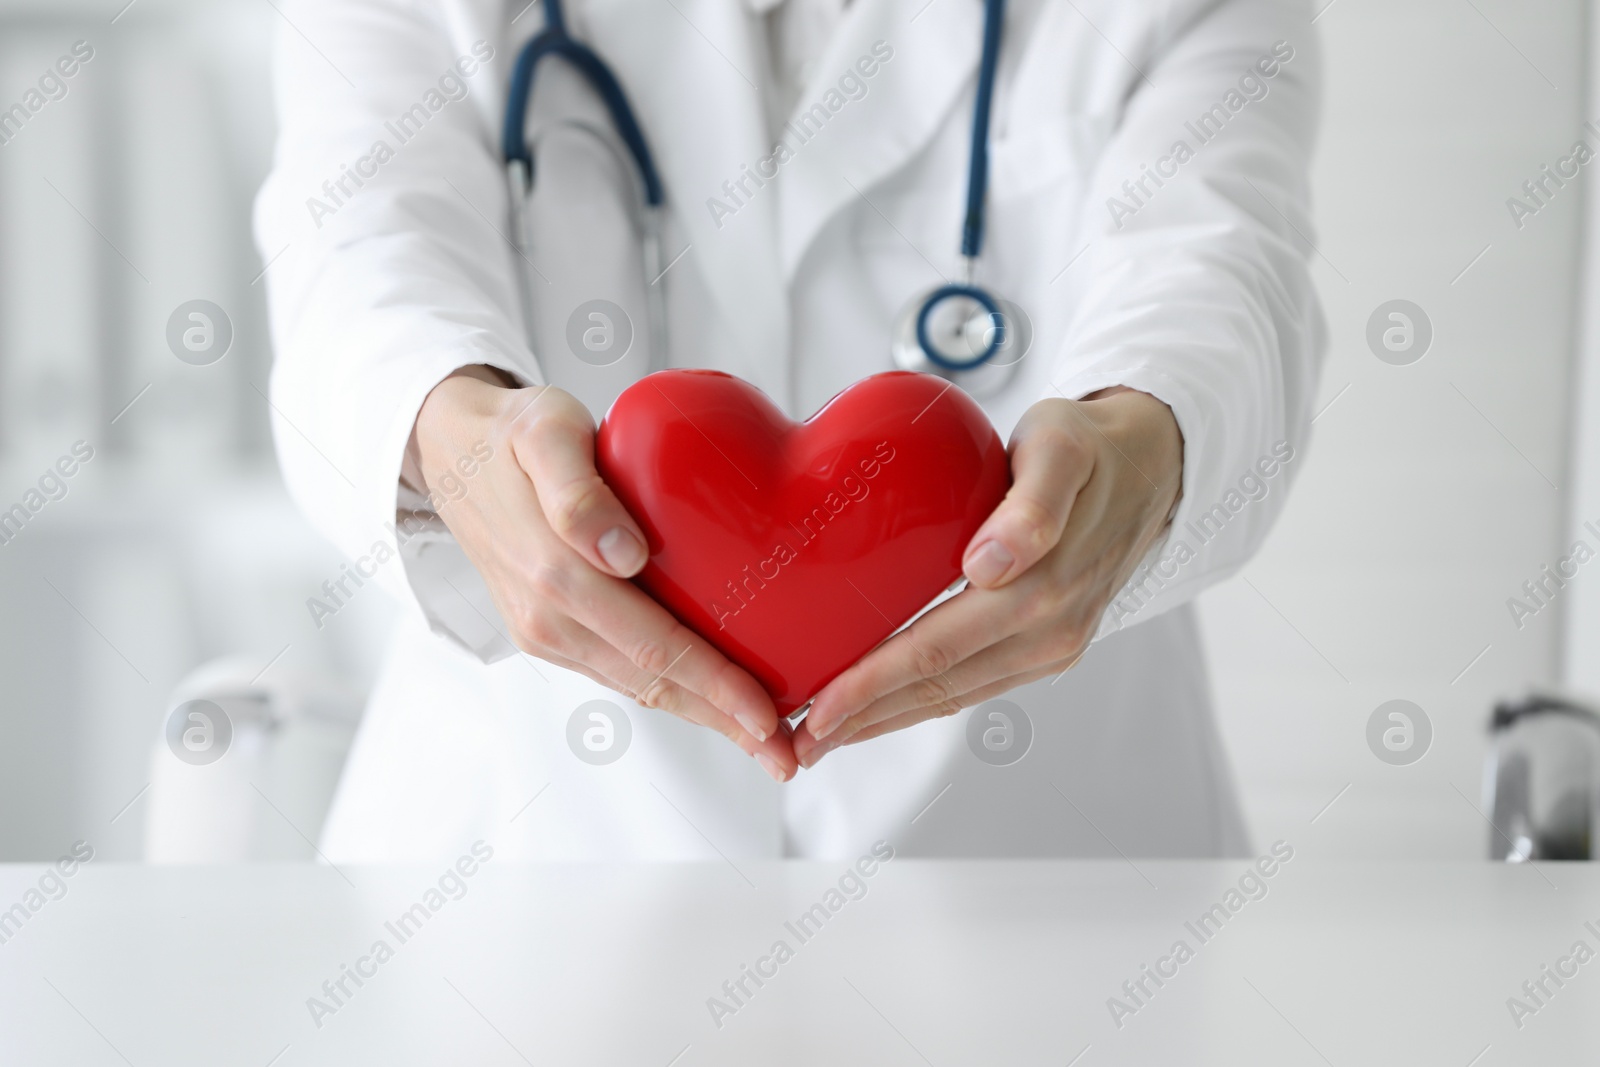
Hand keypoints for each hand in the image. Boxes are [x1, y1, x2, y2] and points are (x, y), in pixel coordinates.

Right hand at [413, 368, 796, 780]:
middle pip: (653, 683)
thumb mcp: (543, 433)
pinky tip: (711, 697)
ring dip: (702, 716)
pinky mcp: (547, 633)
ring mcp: (544, 633)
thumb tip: (624, 553)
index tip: (767, 714)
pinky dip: (670, 691)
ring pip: (637, 686)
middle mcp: (548, 618)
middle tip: (787, 756)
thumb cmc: (511, 433)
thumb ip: (577, 494)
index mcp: (554, 575)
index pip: (654, 645)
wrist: (451, 450)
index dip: (715, 684)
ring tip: (762, 741)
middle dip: (724, 722)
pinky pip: (618, 671)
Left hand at [792, 387, 1182, 767]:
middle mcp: (1051, 631)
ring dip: (884, 723)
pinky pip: (973, 686)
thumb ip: (1033, 503)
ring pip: (954, 696)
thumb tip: (990, 564)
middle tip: (794, 742)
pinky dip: (918, 705)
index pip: (938, 649)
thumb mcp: (1062, 447)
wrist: (1151, 467)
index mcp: (1046, 587)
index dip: (872, 684)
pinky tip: (875, 712)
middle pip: (938, 686)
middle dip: (861, 720)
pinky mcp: (1047, 651)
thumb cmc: (1087, 447)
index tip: (815, 709)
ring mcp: (1053, 648)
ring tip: (820, 739)